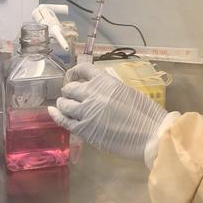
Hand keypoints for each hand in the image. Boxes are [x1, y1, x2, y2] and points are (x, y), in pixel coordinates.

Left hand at [48, 62, 168, 161]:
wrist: (150, 133)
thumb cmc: (146, 113)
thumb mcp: (127, 91)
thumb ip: (110, 89)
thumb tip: (101, 91)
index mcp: (106, 81)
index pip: (83, 69)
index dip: (75, 73)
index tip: (74, 77)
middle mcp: (92, 93)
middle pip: (70, 88)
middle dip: (69, 91)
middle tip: (71, 96)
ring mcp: (85, 111)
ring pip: (64, 104)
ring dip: (62, 103)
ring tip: (63, 105)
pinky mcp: (83, 129)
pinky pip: (64, 120)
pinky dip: (56, 115)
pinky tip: (53, 112)